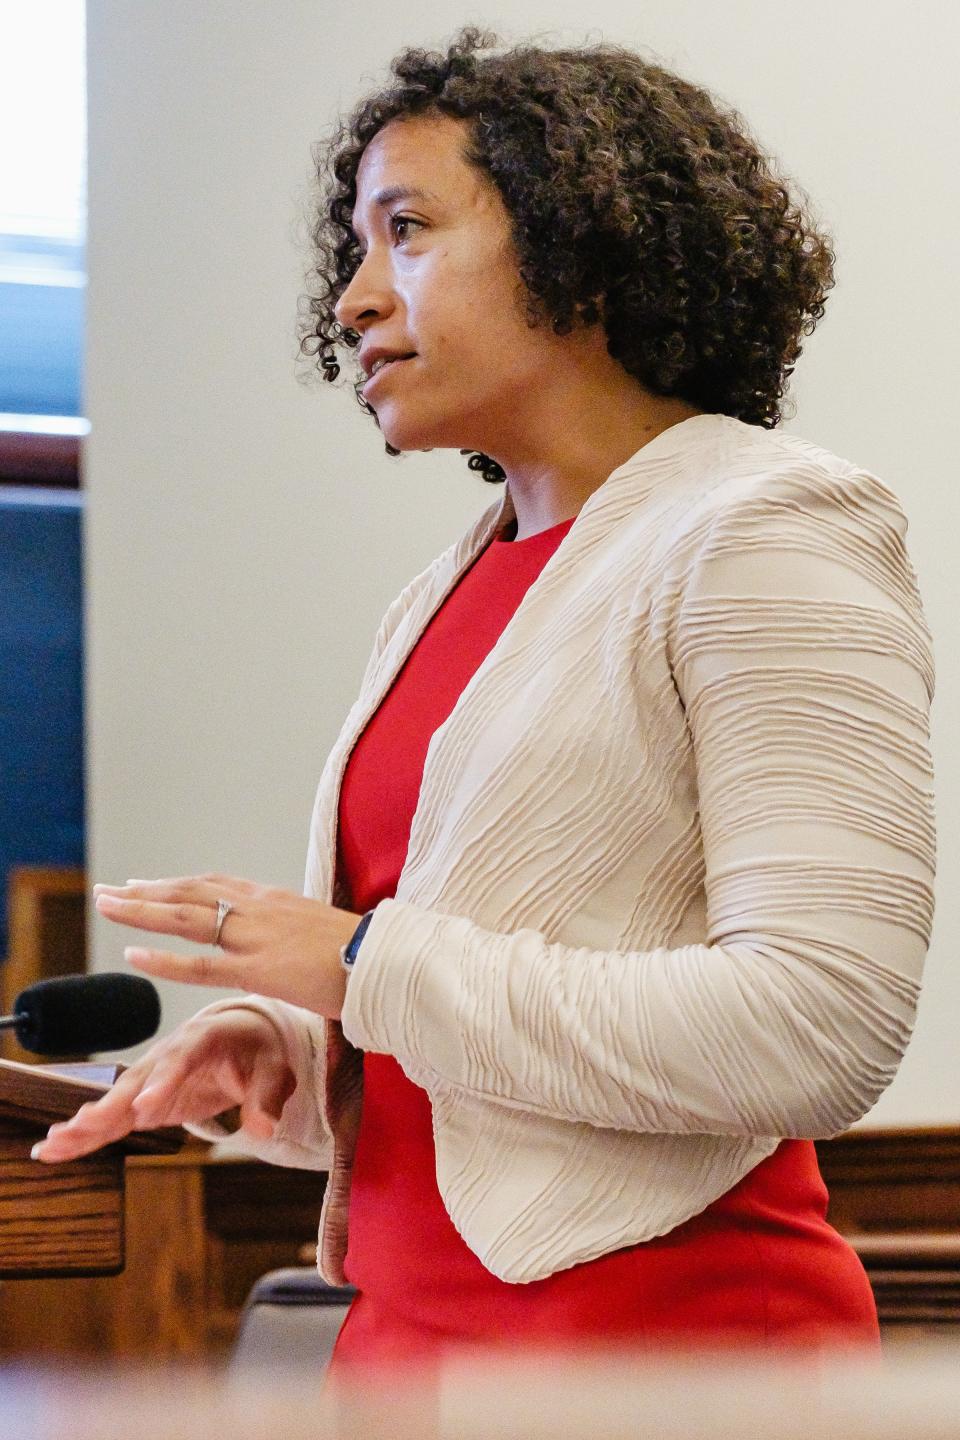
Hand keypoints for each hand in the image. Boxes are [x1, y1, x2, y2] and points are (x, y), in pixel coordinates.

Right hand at [32, 1008, 296, 1161]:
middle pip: (136, 1079)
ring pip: (116, 1100)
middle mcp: (169, 1054)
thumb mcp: (274, 1068)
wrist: (242, 1034)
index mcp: (203, 1037)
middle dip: (109, 1105)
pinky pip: (114, 1117)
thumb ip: (267, 1097)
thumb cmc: (258, 1048)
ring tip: (53, 1143)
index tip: (143, 1108)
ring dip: (86, 1122)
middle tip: (82, 1127)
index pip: (181, 1059)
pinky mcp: (144, 1099)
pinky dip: (87, 1132)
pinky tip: (57, 1147)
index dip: (162, 1082)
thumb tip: (263, 1129)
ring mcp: (152, 1076)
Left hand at [92, 873, 362, 1018]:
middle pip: (190, 892)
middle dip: (146, 892)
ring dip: (141, 910)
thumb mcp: (323, 932)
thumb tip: (288, 943)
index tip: (146, 884)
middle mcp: (259, 910)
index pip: (214, 885)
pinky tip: (133, 953)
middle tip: (109, 892)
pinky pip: (200, 964)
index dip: (176, 885)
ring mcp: (256, 937)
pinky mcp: (258, 969)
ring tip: (106, 905)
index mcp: (274, 900)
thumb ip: (295, 934)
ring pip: (186, 918)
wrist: (389, 961)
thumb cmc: (365, 954)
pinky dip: (163, 959)